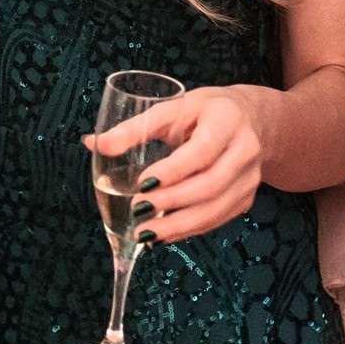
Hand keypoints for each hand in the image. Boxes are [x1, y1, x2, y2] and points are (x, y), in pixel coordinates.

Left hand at [85, 87, 264, 241]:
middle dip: (172, 202)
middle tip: (138, 209)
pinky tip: (163, 235)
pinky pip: (218, 219)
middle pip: (211, 184)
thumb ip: (135, 128)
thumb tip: (94, 144)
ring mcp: (250, 177)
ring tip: (145, 233)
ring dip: (180, 225)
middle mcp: (245, 149)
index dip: (173, 171)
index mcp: (227, 119)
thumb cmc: (203, 112)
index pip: (202, 151)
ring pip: (217, 208)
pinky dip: (189, 230)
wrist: (249, 119)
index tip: (142, 183)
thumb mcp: (172, 108)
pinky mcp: (246, 197)